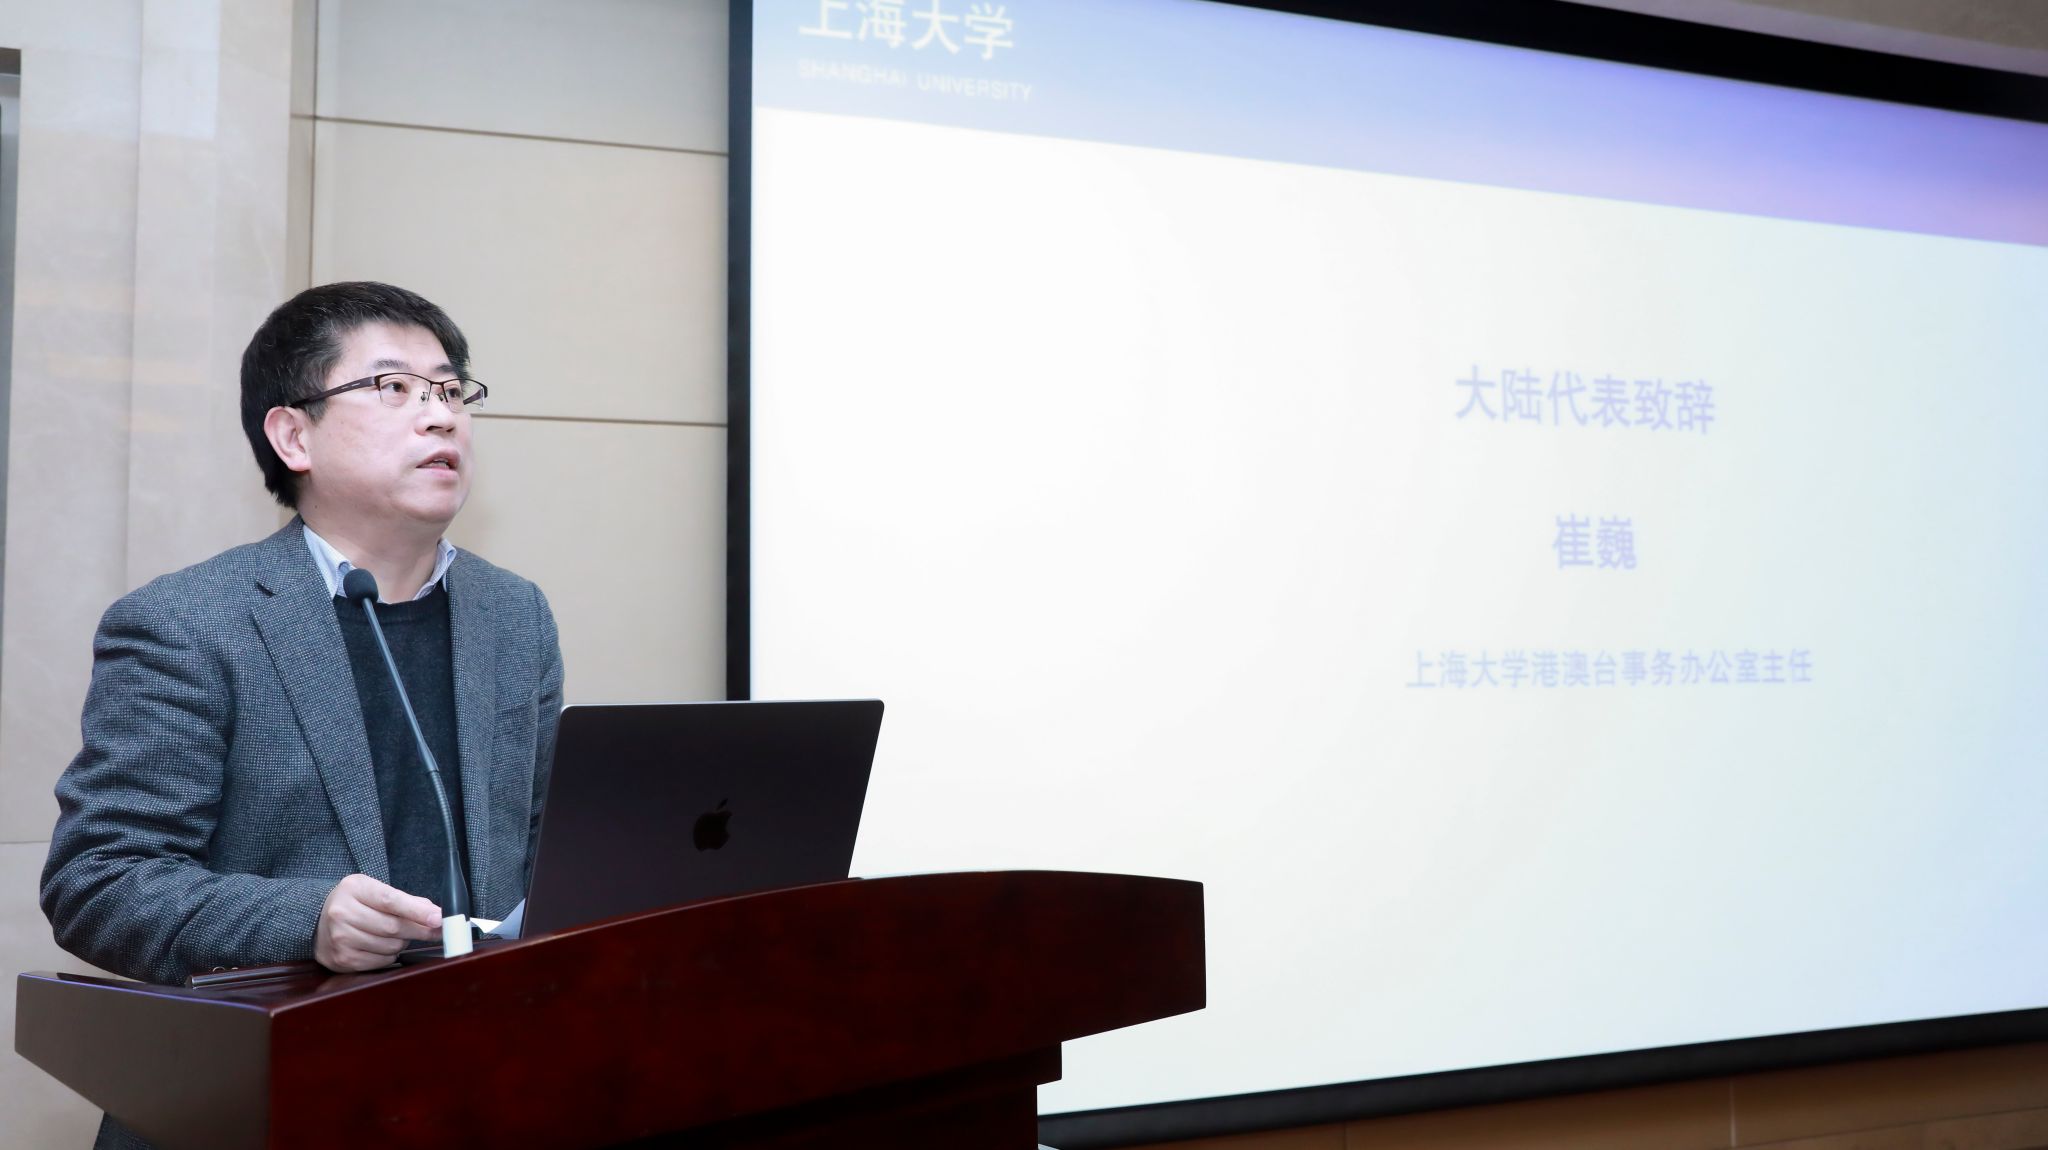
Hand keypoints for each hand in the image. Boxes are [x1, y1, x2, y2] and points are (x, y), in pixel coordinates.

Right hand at [314, 874, 442, 971]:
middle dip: (419, 930)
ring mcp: (339, 937)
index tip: (438, 919)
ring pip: (390, 946)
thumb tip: (435, 914)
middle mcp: (342, 912)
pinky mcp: (342, 959)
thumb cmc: (354, 903)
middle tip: (433, 930)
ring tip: (394, 934)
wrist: (317, 920)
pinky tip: (381, 946)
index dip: (417, 911)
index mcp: (354, 888)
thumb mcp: (374, 890)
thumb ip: (405, 900)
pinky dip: (389, 956)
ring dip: (401, 943)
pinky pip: (381, 961)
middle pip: (393, 927)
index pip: (391, 900)